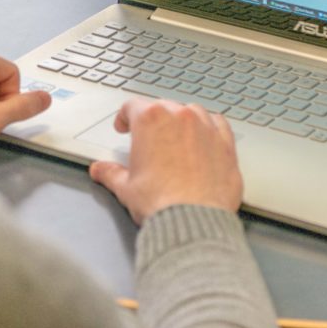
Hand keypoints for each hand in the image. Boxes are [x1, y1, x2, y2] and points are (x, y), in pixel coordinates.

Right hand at [89, 98, 242, 223]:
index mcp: (150, 120)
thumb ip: (110, 173)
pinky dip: (208, 128)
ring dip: (181, 121)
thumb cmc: (161, 203)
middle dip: (152, 120)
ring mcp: (206, 127)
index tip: (124, 126)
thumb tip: (101, 170)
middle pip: (162, 106)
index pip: (133, 106)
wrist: (194, 221)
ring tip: (174, 137)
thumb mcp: (125, 188)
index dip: (124, 117)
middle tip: (147, 137)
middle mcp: (180, 117)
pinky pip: (217, 124)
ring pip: (191, 112)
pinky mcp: (226, 143)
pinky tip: (203, 139)